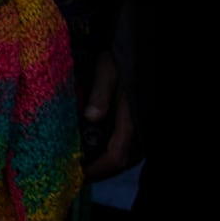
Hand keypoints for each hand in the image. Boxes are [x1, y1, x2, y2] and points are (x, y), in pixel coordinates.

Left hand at [83, 50, 139, 180]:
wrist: (137, 46)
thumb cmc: (121, 55)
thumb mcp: (108, 69)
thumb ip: (101, 93)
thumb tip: (92, 116)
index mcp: (133, 116)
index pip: (117, 154)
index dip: (97, 168)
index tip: (76, 174)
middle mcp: (142, 125)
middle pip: (123, 159)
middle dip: (100, 170)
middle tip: (76, 174)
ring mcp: (143, 124)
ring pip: (128, 153)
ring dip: (106, 162)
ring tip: (83, 165)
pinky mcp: (139, 120)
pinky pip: (129, 143)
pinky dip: (112, 150)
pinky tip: (95, 148)